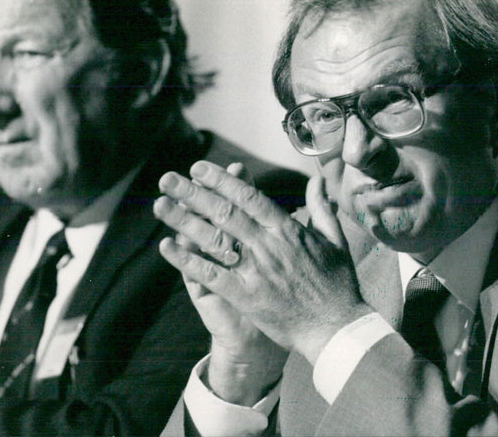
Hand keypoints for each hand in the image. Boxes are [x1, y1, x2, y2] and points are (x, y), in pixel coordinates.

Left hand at [154, 160, 372, 365]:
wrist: (336, 329)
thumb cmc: (338, 285)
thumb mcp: (335, 240)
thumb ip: (321, 207)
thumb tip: (317, 180)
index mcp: (288, 230)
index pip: (249, 197)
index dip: (222, 180)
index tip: (199, 168)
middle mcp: (268, 245)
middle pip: (224, 212)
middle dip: (193, 193)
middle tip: (168, 179)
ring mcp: (256, 271)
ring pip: (213, 240)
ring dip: (184, 220)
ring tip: (160, 205)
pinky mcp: (246, 297)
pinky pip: (211, 274)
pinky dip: (187, 260)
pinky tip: (166, 247)